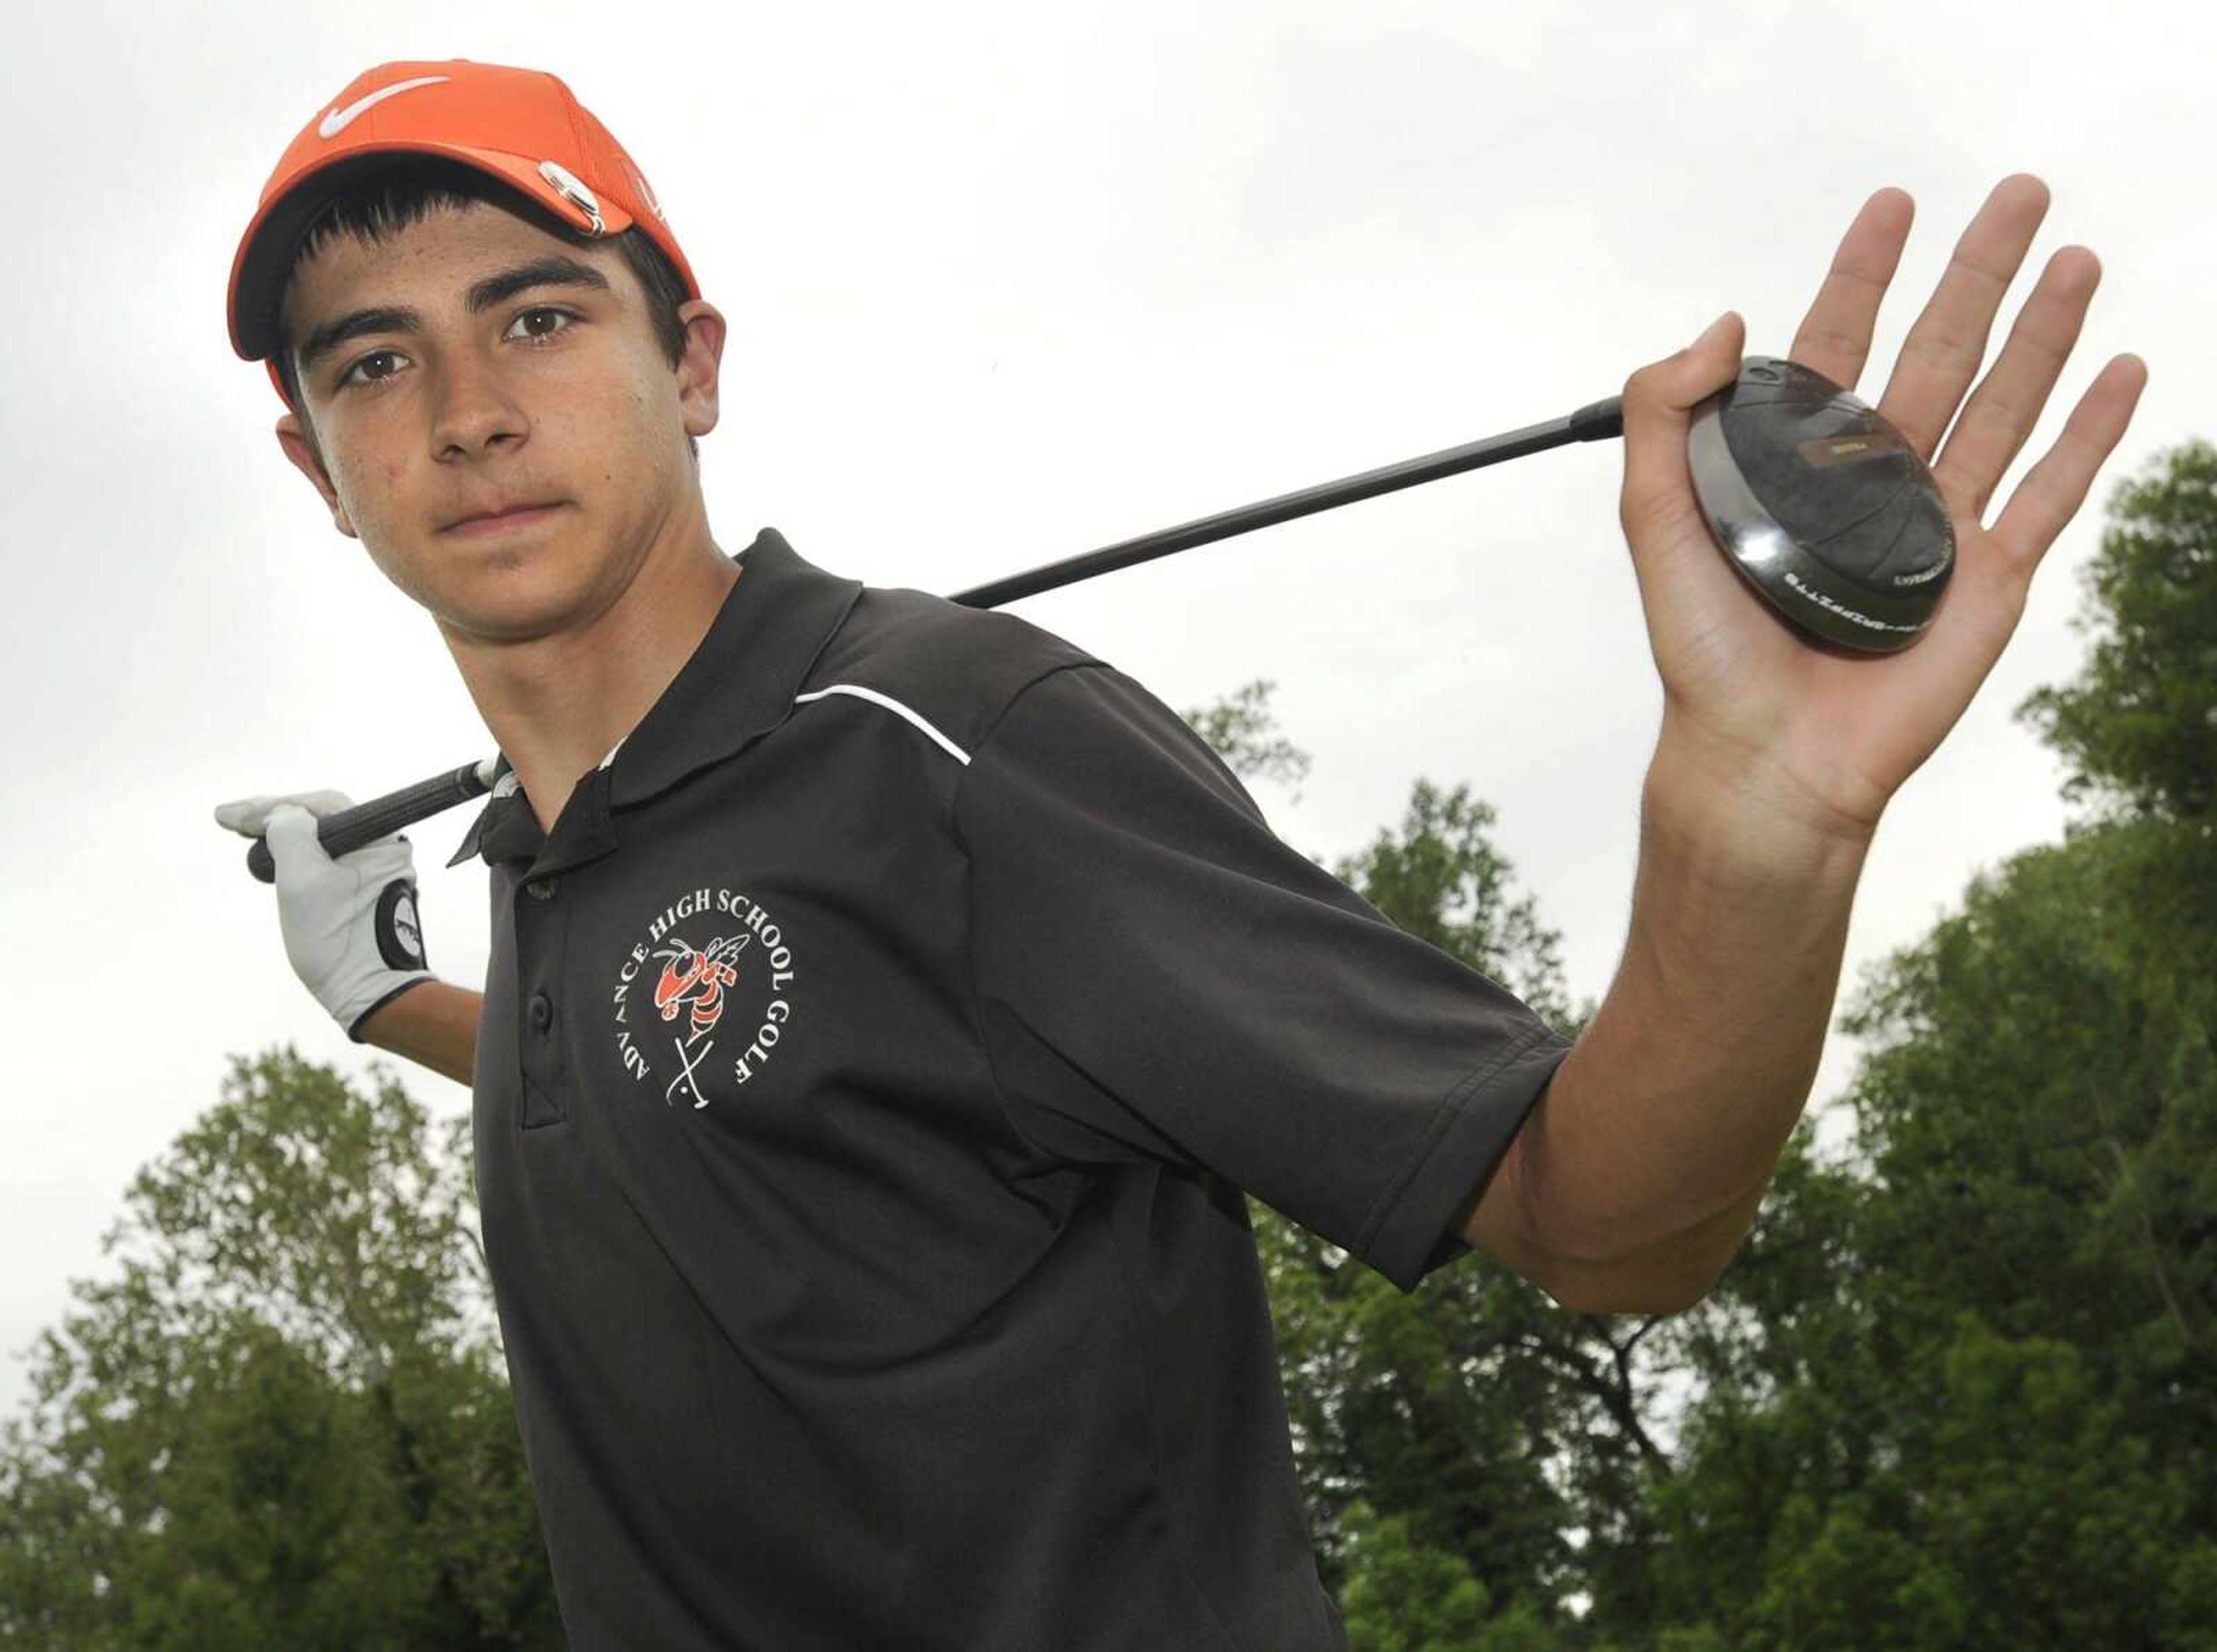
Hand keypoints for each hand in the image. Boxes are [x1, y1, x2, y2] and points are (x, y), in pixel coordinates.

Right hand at [213, 790, 436, 1038]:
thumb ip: (290, 834)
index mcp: (380, 840)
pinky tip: (275, 857)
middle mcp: (386, 851)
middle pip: (321, 820)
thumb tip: (284, 814)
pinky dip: (299, 858)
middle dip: (274, 817)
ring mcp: (378, 872)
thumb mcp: (303, 880)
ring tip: (246, 832)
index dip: (272, 806)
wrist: (370, 991)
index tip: (232, 816)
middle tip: (231, 820)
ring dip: (284, 837)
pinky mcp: (366, 894)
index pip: (320, 805)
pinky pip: (329, 863)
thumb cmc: (337, 940)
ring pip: (322, 841)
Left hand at [1615, 173, 2148, 839]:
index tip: (1894, 204)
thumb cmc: (1705, 653)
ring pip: (2004, 401)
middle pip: (1939, 349)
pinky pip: (2052, 488)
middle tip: (2020, 193)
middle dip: (1980, 271)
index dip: (1865, 271)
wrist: (1765, 753)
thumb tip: (1725, 321)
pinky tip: (2120, 370)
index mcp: (1798, 460)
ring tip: (2075, 256)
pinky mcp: (1988, 574)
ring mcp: (1938, 522)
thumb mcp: (1656, 522)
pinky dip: (2091, 431)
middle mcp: (1874, 479)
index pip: (1840, 340)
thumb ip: (1666, 418)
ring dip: (2044, 330)